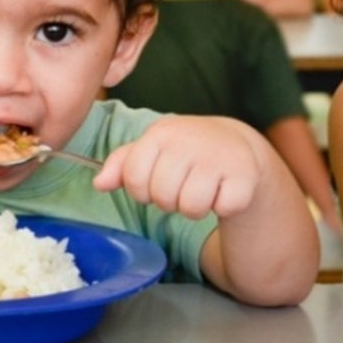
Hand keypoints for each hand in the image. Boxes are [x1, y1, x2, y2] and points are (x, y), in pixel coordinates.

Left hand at [94, 115, 263, 219]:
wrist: (234, 144)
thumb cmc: (183, 151)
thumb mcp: (151, 151)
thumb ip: (121, 166)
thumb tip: (98, 183)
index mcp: (160, 134)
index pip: (135, 180)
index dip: (141, 192)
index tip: (154, 183)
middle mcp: (188, 141)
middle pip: (162, 197)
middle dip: (169, 201)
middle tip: (181, 186)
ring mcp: (218, 157)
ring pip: (191, 208)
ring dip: (194, 208)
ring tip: (201, 189)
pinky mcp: (244, 175)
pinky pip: (223, 209)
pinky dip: (223, 207)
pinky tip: (222, 190)